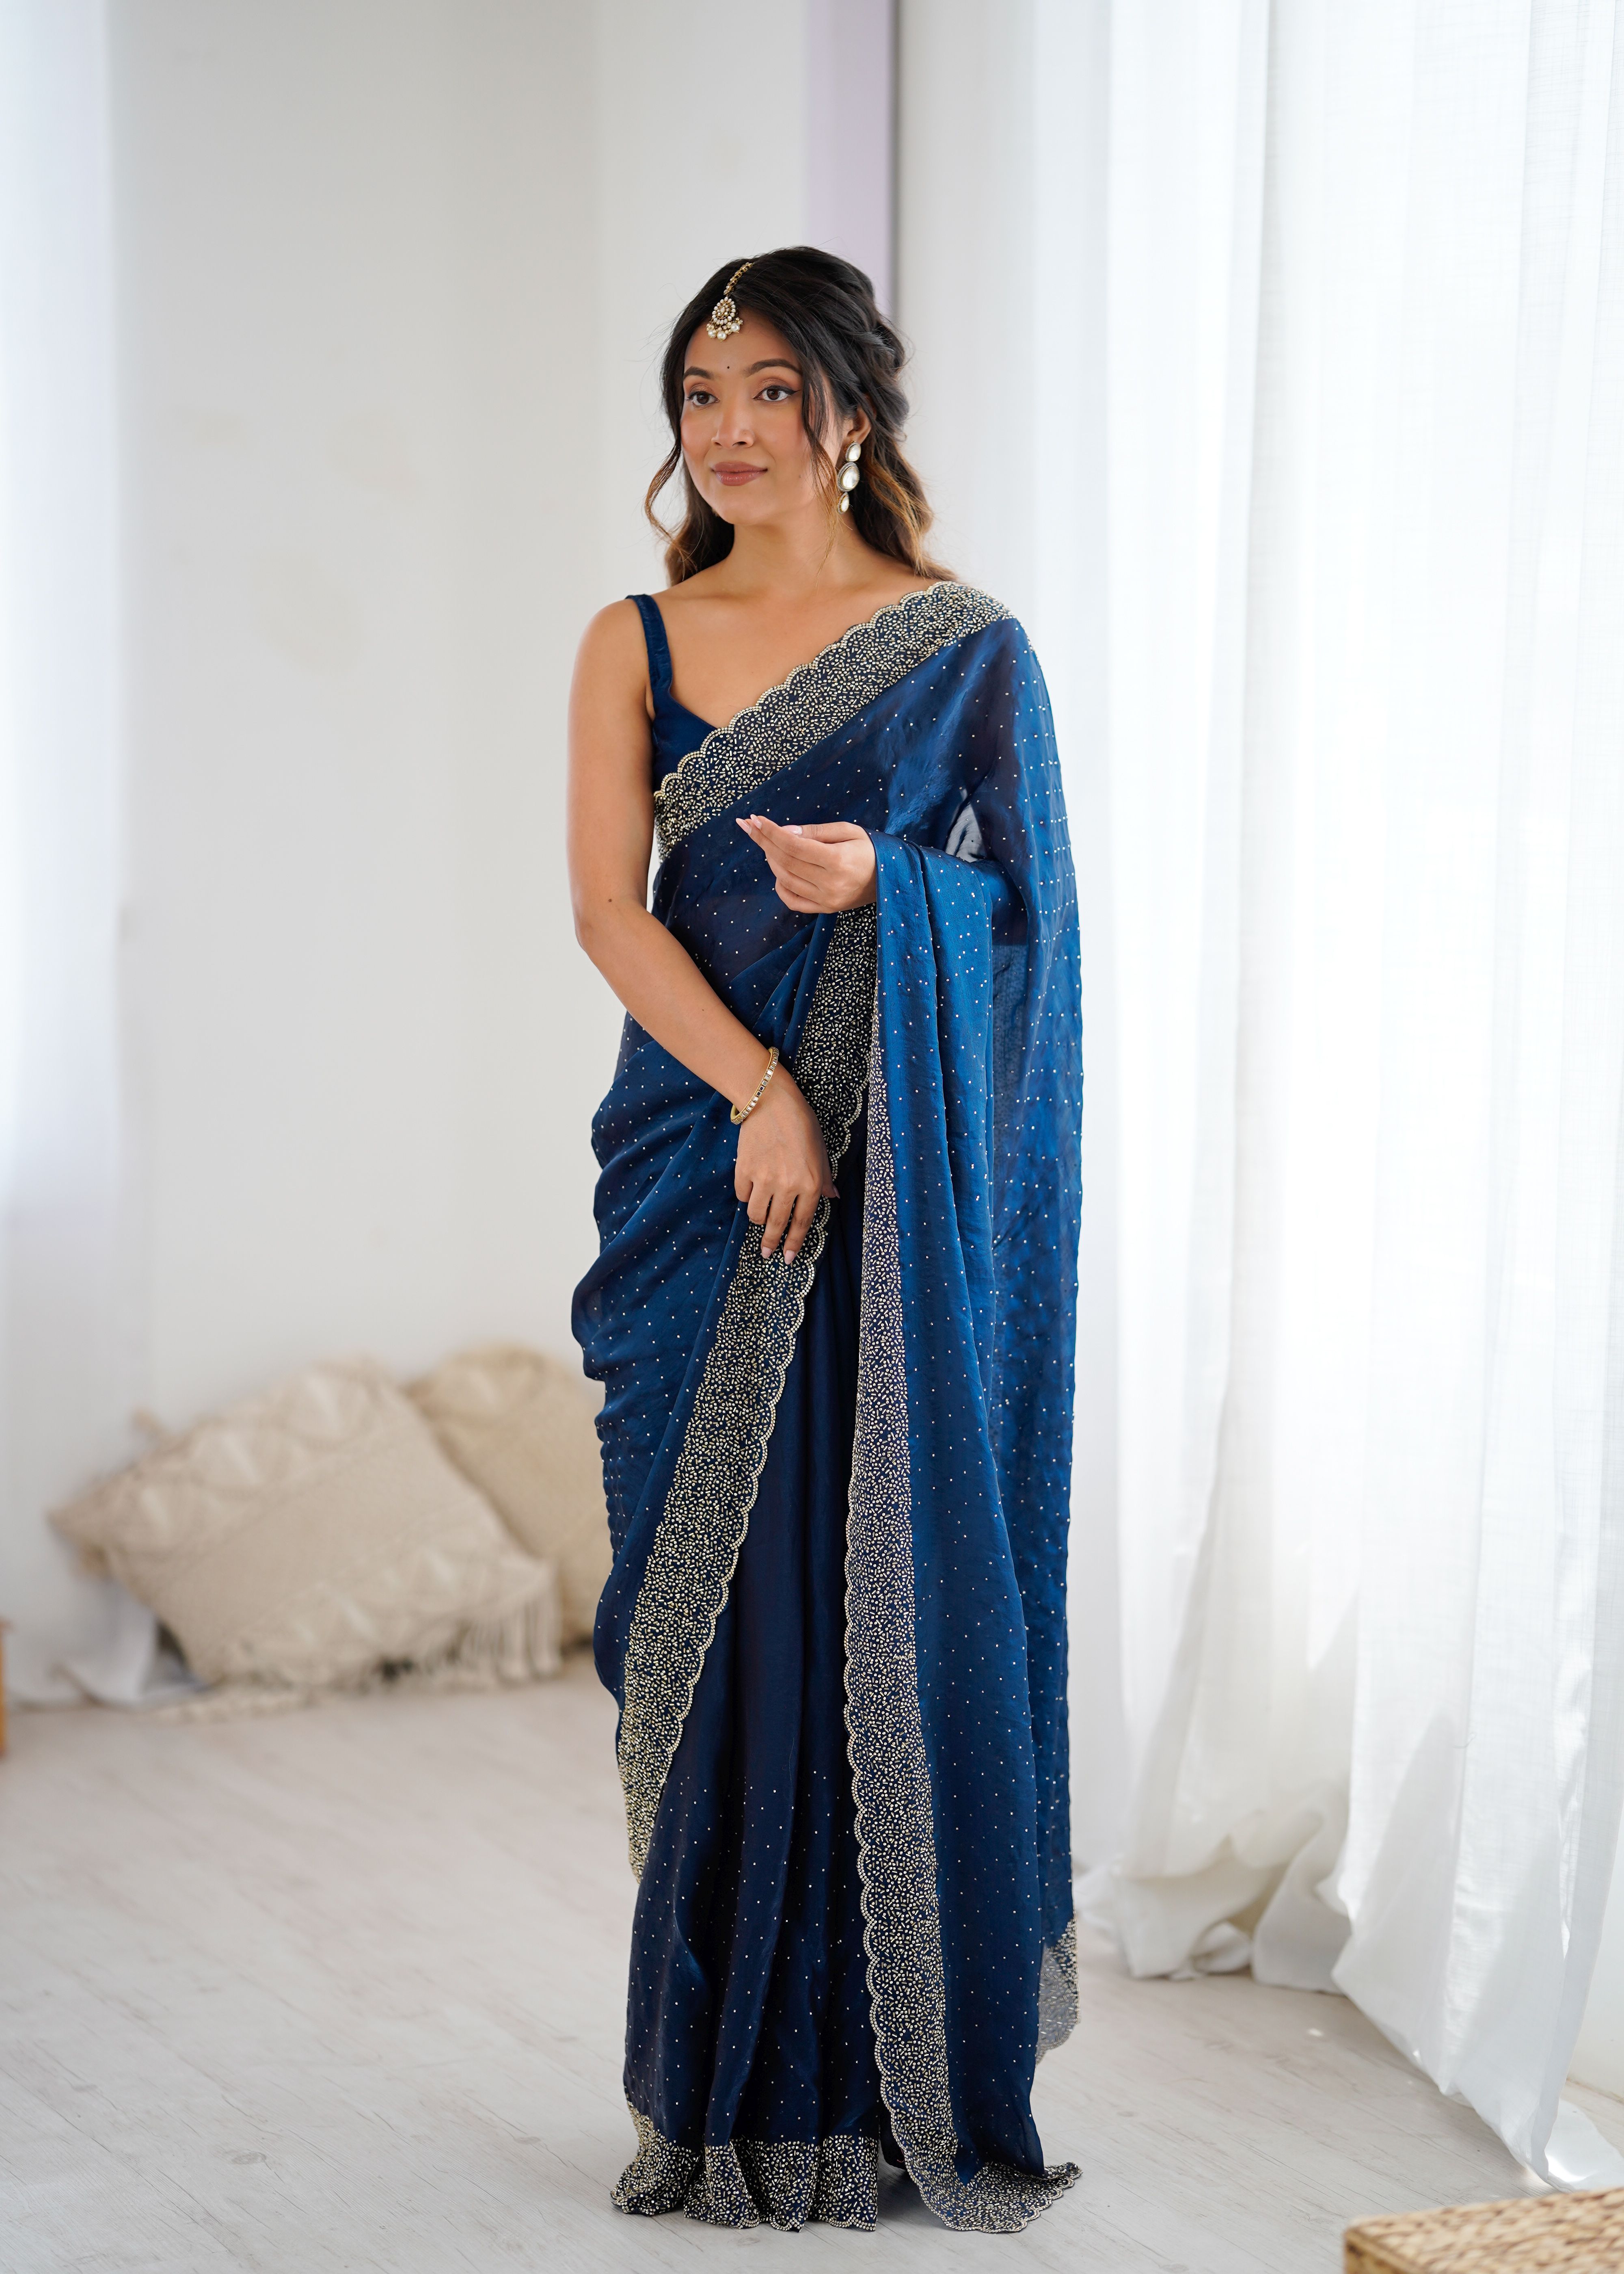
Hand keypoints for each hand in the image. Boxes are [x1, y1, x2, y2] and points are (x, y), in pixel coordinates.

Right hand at [734, 1067, 837, 1259]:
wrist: (771, 1101)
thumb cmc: (802, 1123)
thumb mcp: (821, 1150)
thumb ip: (825, 1178)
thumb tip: (832, 1198)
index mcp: (810, 1183)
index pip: (802, 1222)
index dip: (795, 1243)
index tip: (789, 1258)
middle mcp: (787, 1186)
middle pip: (777, 1224)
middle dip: (771, 1243)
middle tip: (767, 1253)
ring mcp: (764, 1180)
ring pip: (756, 1214)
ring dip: (758, 1219)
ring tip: (760, 1217)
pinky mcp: (744, 1171)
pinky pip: (742, 1195)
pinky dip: (745, 1196)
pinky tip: (750, 1190)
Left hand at [736, 815, 876, 912]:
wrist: (891, 878)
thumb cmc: (870, 849)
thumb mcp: (848, 831)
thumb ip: (816, 831)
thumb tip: (785, 832)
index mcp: (837, 860)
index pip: (793, 845)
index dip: (771, 832)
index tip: (755, 820)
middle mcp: (829, 883)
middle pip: (785, 861)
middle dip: (764, 842)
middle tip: (750, 827)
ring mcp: (826, 900)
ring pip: (784, 880)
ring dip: (771, 861)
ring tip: (768, 844)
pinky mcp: (825, 909)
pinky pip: (792, 900)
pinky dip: (780, 885)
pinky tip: (779, 871)